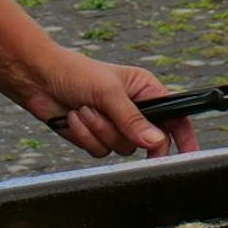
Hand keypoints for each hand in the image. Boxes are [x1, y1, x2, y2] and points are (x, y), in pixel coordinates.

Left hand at [22, 48, 200, 158]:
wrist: (39, 79)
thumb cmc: (75, 72)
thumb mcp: (108, 92)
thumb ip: (133, 119)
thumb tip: (156, 142)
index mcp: (145, 91)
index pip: (175, 117)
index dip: (184, 137)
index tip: (189, 155)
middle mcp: (134, 110)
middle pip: (149, 141)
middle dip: (127, 133)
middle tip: (117, 127)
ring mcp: (115, 126)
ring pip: (122, 148)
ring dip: (100, 131)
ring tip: (85, 109)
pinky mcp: (96, 137)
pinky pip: (100, 152)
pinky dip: (86, 137)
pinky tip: (74, 117)